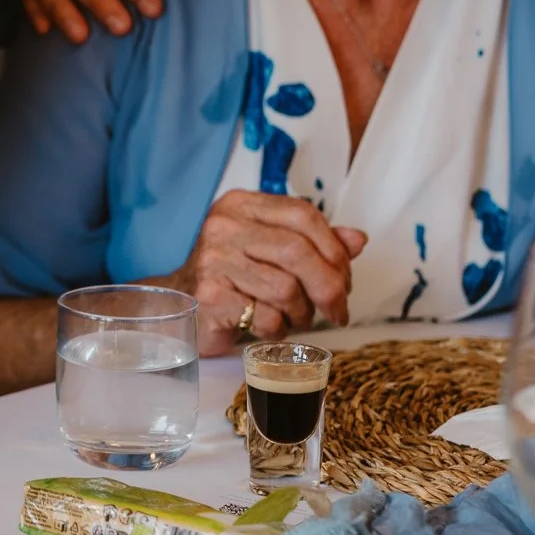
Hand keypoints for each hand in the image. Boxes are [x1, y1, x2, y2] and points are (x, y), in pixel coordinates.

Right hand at [154, 191, 367, 357]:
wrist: (178, 302)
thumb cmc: (231, 276)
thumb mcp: (271, 249)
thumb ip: (313, 242)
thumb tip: (357, 240)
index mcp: (242, 206)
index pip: (303, 214)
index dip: (335, 249)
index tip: (345, 278)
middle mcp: (224, 226)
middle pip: (298, 252)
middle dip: (328, 287)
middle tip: (337, 310)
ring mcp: (213, 260)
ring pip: (286, 289)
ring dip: (301, 313)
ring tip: (293, 318)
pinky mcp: (209, 296)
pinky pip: (264, 317)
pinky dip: (276, 329)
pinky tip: (267, 325)